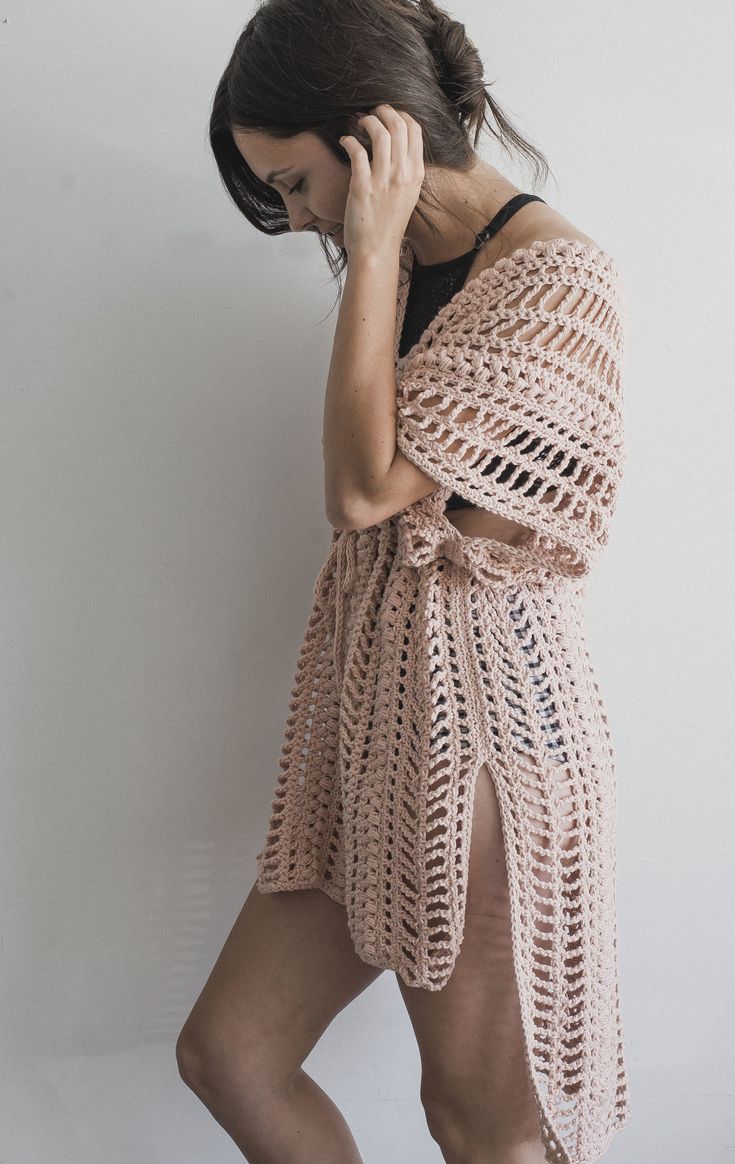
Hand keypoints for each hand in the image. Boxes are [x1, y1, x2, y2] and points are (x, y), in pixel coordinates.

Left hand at [338, 105, 424, 257]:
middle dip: (383, 111)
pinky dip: (349, 140)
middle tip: (372, 112)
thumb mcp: (408, 194)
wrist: (376, 250)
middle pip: (398, 125)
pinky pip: (357, 151)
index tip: (388, 115)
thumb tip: (398, 145)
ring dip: (367, 121)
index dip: (401, 114)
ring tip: (358, 122)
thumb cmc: (389, 223)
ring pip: (380, 133)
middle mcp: (402, 174)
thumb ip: (407, 169)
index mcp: (416, 174)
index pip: (415, 129)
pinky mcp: (362, 187)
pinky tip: (344, 141)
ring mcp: (383, 180)